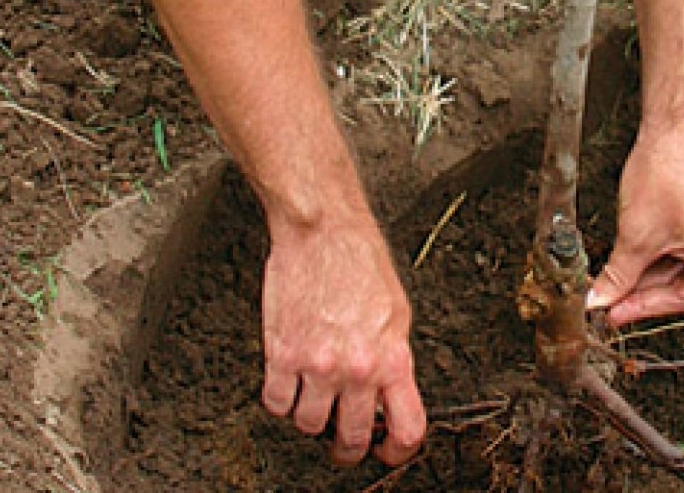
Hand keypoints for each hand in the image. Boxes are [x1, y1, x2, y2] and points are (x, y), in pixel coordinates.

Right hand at [260, 216, 425, 465]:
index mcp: (392, 359)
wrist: (322, 231)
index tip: (387, 452)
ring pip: (309, 426)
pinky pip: (276, 404)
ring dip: (310, 417)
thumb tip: (388, 394)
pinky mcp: (281, 355)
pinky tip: (288, 381)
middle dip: (348, 445)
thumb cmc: (360, 262)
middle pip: (352, 439)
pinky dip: (280, 399)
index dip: (397, 451)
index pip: (407, 429)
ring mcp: (317, 366)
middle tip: (342, 437)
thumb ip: (393, 358)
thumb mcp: (396, 313)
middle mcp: (356, 370)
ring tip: (313, 395)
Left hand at [587, 122, 683, 383]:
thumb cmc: (670, 172)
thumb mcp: (636, 235)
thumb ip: (619, 277)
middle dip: (652, 303)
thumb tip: (600, 305)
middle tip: (611, 311)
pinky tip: (631, 261)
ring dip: (651, 281)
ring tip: (611, 284)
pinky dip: (661, 262)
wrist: (679, 124)